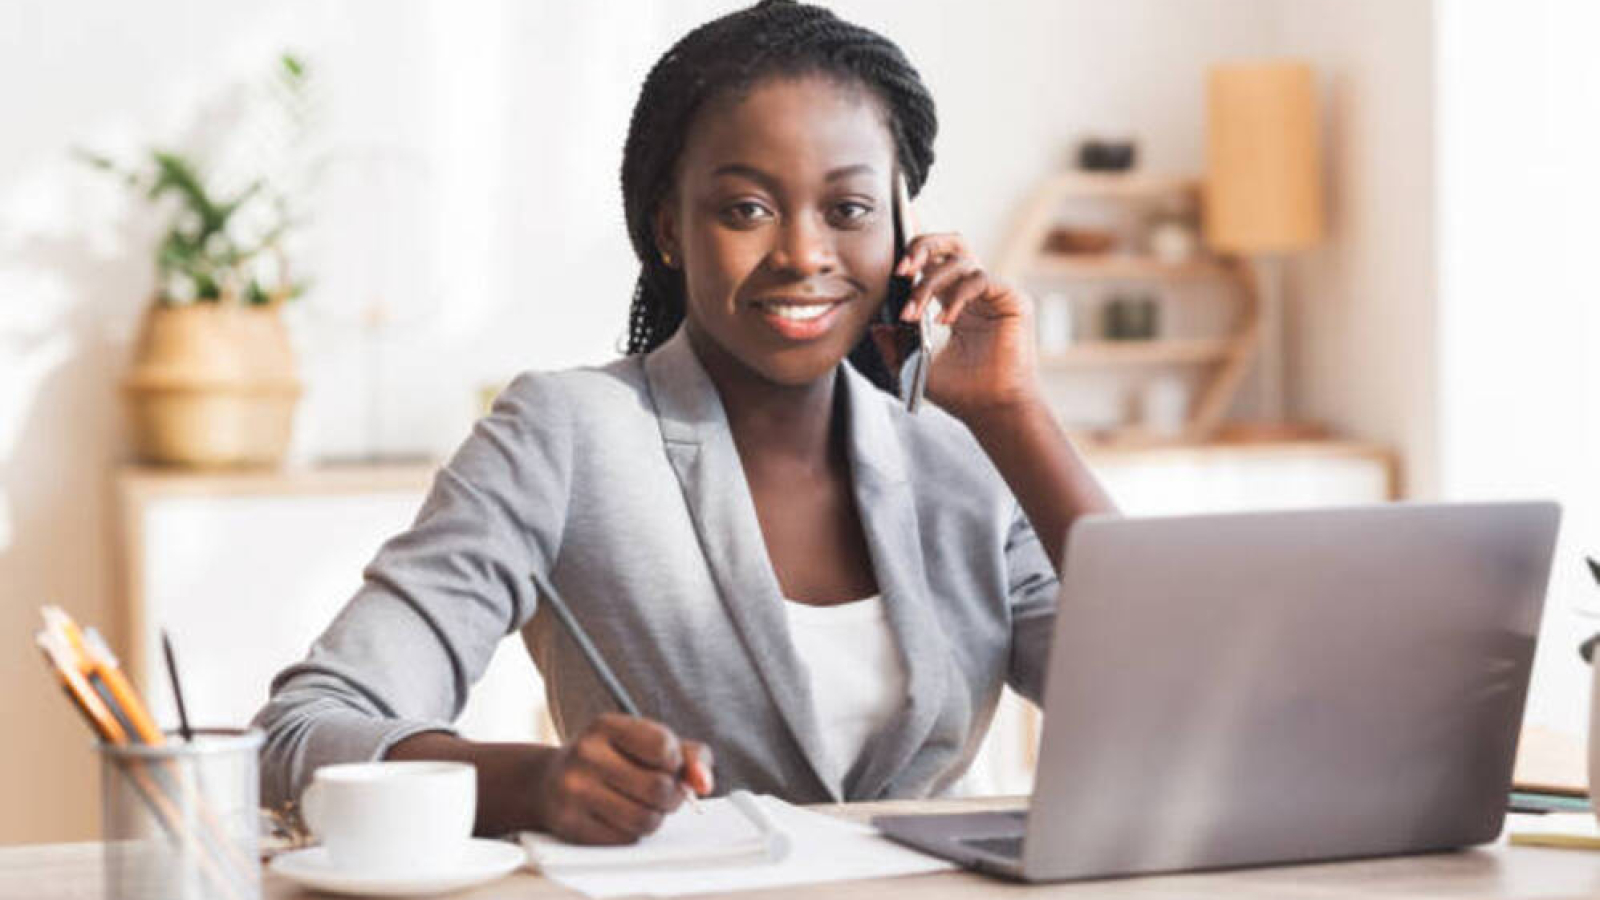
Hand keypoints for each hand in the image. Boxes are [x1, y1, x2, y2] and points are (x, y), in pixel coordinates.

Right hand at [532, 713, 713, 843]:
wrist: (549, 782)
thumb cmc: (610, 759)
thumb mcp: (646, 743)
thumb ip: (689, 755)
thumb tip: (704, 783)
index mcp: (606, 726)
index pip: (665, 748)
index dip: (676, 763)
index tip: (666, 764)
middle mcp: (586, 754)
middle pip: (658, 788)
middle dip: (670, 796)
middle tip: (660, 793)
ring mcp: (573, 790)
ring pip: (645, 819)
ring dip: (654, 817)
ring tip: (641, 805)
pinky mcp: (570, 825)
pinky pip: (625, 839)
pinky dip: (631, 832)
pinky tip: (617, 817)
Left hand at [896, 233, 1039, 421]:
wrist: (991, 410)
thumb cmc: (962, 392)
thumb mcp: (915, 365)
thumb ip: (894, 346)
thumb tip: (876, 327)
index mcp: (956, 301)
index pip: (936, 261)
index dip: (915, 254)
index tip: (894, 269)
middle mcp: (976, 292)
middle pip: (952, 243)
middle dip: (923, 246)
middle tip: (902, 270)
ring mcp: (995, 293)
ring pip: (961, 260)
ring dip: (929, 283)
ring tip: (914, 314)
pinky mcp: (1013, 300)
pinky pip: (981, 279)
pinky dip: (957, 295)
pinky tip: (944, 321)